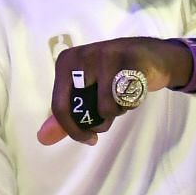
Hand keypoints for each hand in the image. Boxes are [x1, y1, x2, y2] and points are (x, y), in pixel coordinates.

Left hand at [39, 36, 195, 145]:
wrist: (153, 56)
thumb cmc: (115, 76)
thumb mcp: (87, 93)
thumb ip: (66, 115)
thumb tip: (43, 138)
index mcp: (66, 62)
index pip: (60, 106)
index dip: (74, 130)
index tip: (89, 138)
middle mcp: (82, 55)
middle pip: (83, 110)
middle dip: (99, 121)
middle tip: (110, 112)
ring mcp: (106, 55)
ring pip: (106, 108)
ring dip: (119, 111)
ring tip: (123, 95)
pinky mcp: (131, 61)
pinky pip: (126, 100)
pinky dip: (132, 103)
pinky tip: (135, 89)